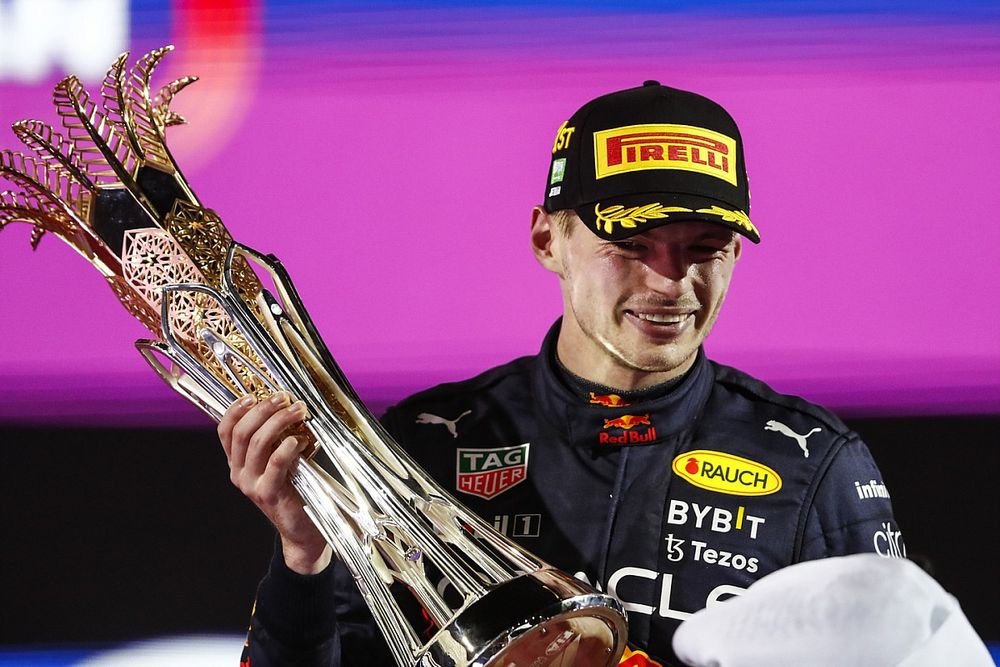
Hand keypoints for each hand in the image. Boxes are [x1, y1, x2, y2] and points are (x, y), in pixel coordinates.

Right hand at [218, 391, 331, 573]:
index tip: (255, 394)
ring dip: (279, 421)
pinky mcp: (269, 494)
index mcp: (236, 462)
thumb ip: (274, 440)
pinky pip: (275, 464)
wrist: (301, 531)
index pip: (225, 430)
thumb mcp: (278, 462)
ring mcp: (251, 484)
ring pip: (257, 443)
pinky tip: (299, 440)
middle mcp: (238, 472)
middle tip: (285, 397)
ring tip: (299, 411)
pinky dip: (287, 447)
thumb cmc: (294, 489)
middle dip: (264, 409)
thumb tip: (284, 405)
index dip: (236, 409)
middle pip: (242, 432)